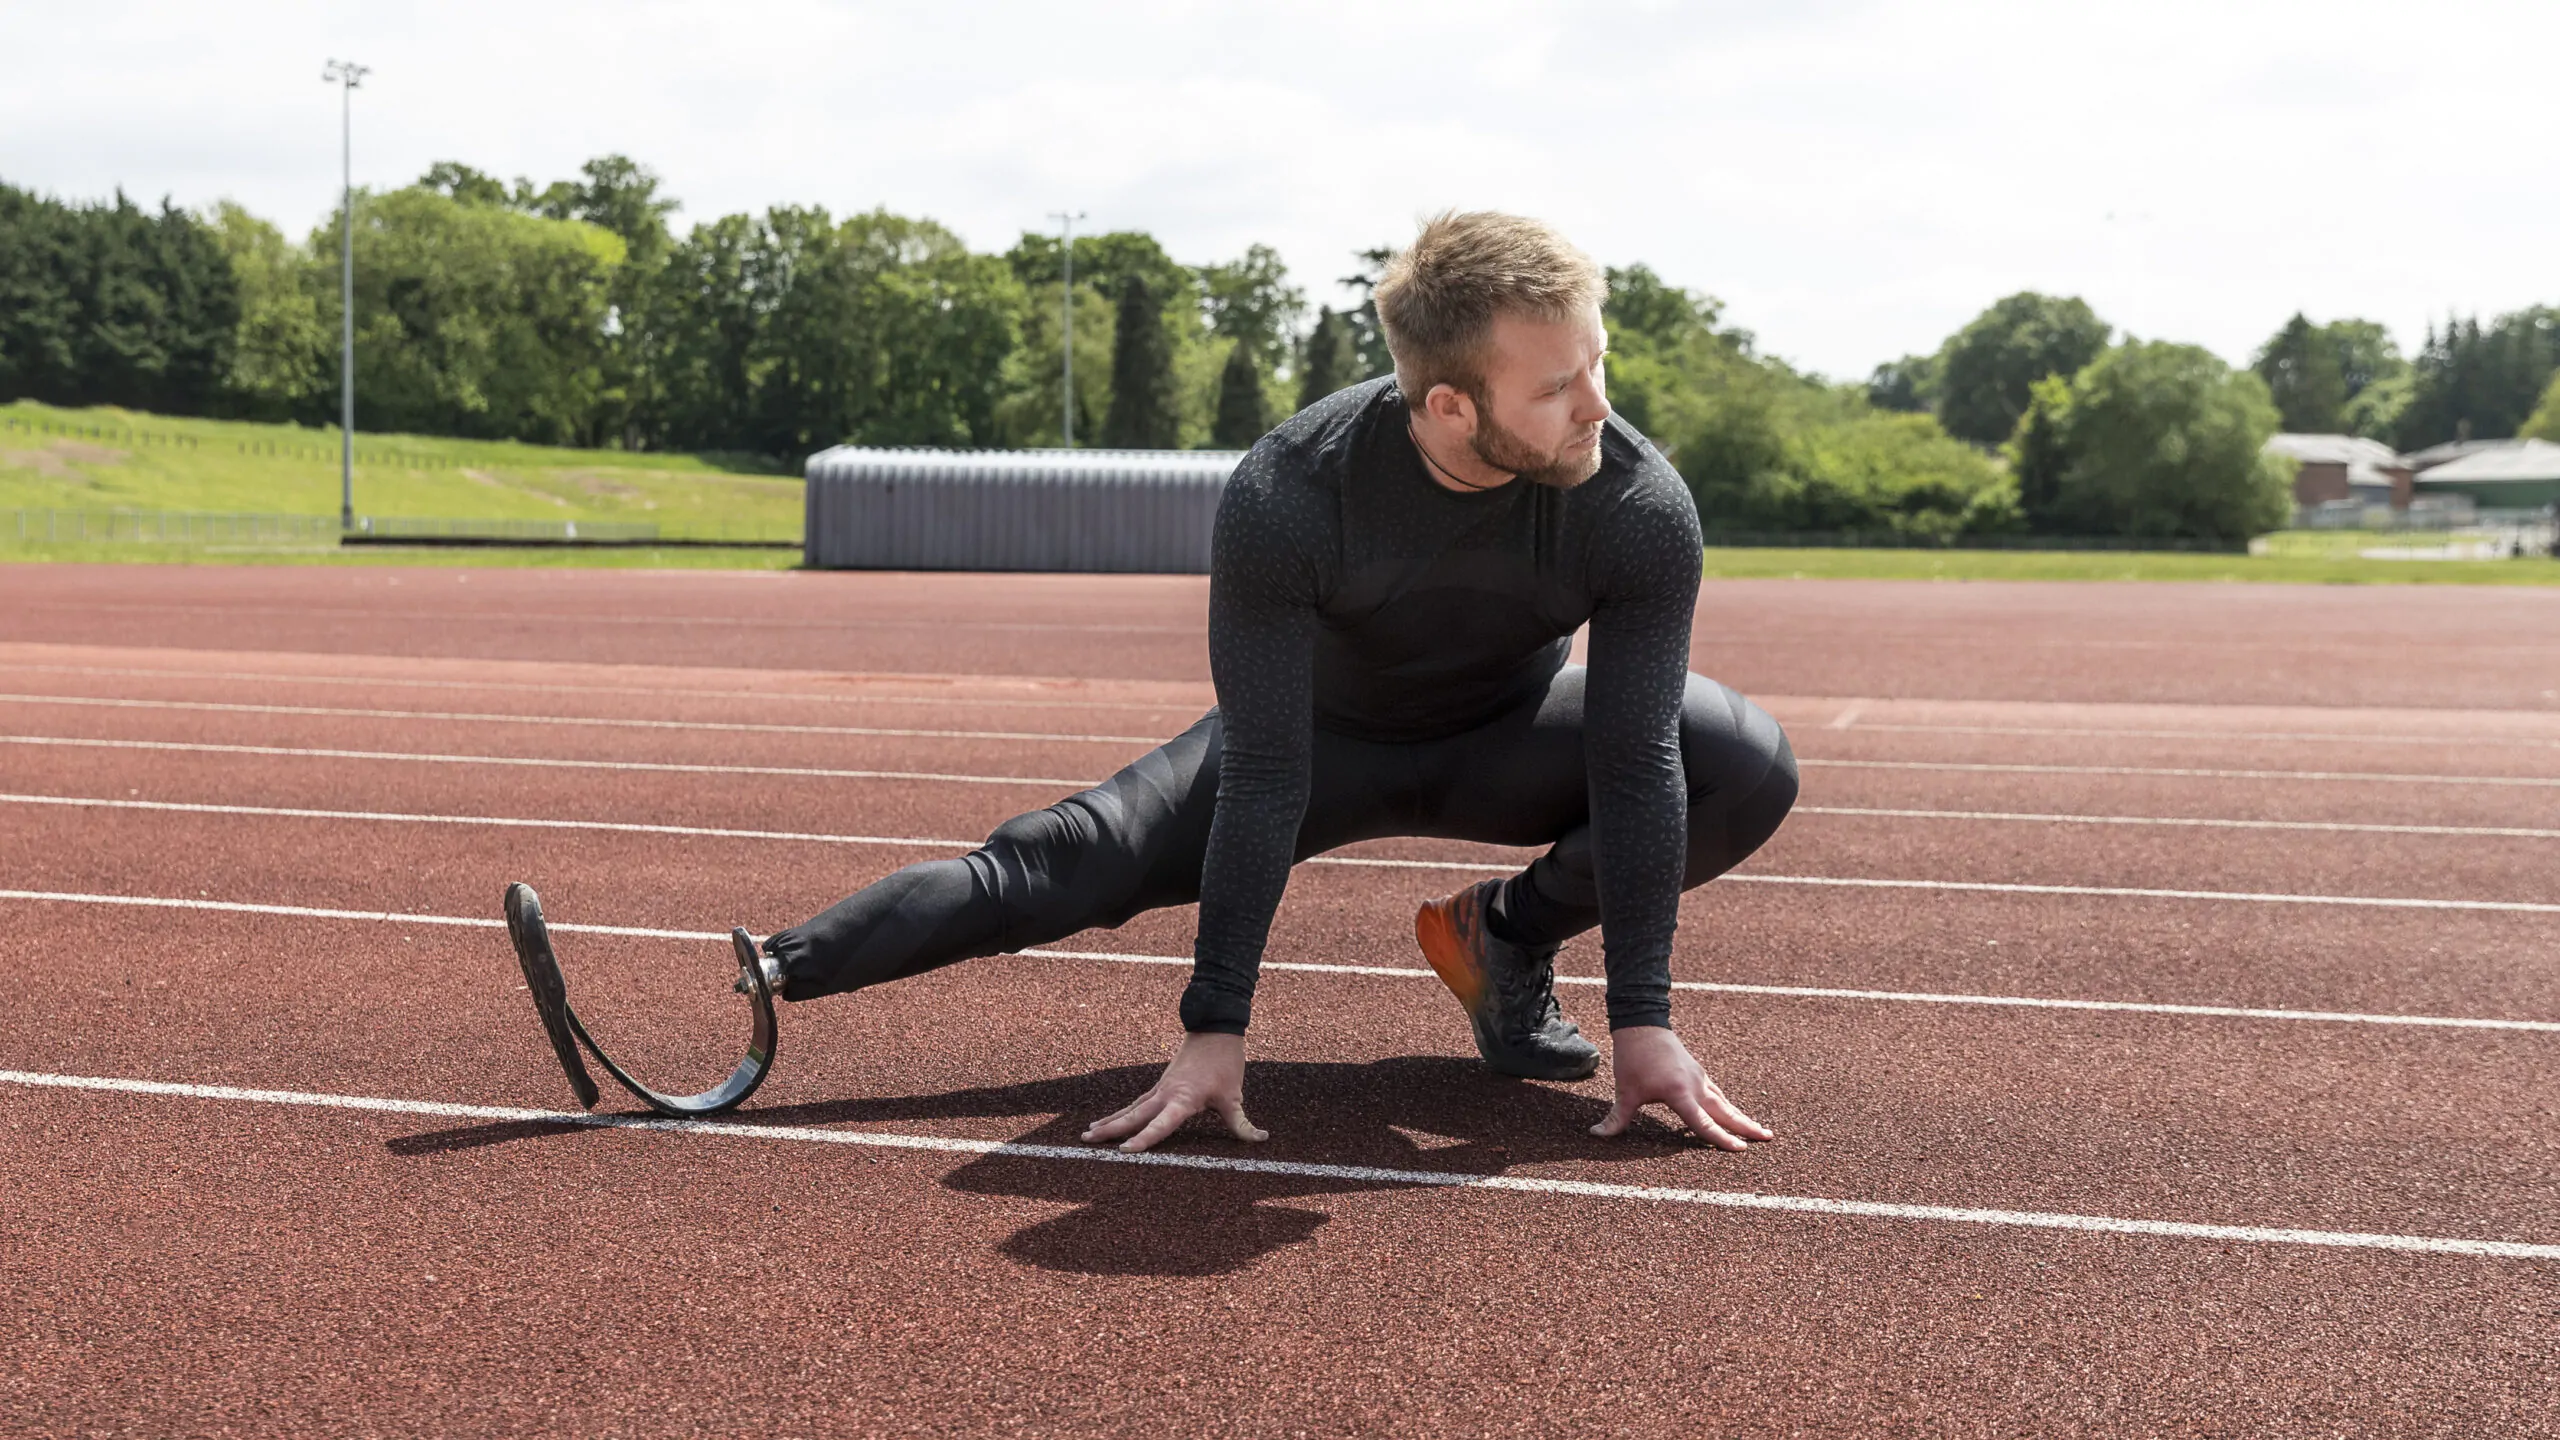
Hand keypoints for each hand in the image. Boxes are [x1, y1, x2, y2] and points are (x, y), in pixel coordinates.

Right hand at [1081, 1031, 1268, 1152]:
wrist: (1213, 1028)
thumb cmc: (1224, 1062)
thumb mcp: (1234, 1096)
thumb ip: (1242, 1123)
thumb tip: (1260, 1139)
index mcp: (1183, 1099)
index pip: (1161, 1124)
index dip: (1144, 1139)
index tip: (1125, 1152)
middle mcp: (1166, 1094)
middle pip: (1133, 1115)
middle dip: (1110, 1129)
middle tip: (1087, 1140)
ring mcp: (1160, 1089)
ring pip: (1131, 1108)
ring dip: (1110, 1121)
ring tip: (1088, 1134)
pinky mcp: (1160, 1086)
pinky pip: (1137, 1103)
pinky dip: (1122, 1113)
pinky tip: (1109, 1120)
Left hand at [1592, 1026, 1773, 1150]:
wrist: (1642, 1025)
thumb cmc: (1633, 1058)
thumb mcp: (1624, 1091)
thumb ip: (1616, 1118)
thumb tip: (1596, 1134)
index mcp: (1679, 1093)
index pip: (1703, 1123)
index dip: (1721, 1139)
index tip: (1740, 1149)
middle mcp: (1695, 1085)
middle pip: (1726, 1111)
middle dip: (1747, 1126)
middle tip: (1768, 1138)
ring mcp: (1699, 1077)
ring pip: (1724, 1102)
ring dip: (1741, 1116)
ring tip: (1759, 1129)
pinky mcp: (1697, 1071)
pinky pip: (1716, 1093)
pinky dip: (1727, 1105)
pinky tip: (1731, 1113)